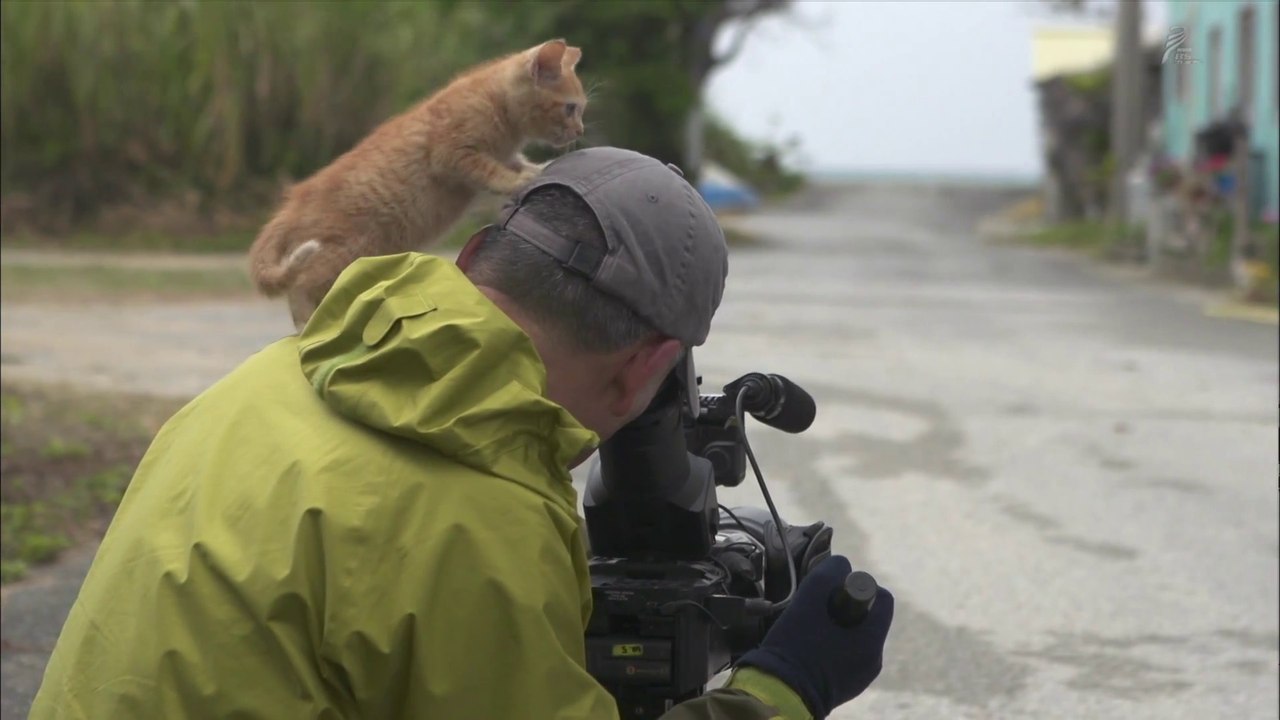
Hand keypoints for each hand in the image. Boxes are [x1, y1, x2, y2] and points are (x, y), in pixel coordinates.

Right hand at [735, 555, 893, 718]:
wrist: (777, 692)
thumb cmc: (795, 644)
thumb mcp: (810, 597)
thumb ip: (830, 572)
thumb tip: (842, 564)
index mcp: (872, 641)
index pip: (882, 598)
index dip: (860, 586)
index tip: (834, 590)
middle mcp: (873, 661)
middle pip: (866, 618)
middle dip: (843, 607)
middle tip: (816, 609)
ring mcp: (858, 677)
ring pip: (853, 637)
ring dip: (834, 626)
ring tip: (807, 629)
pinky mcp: (842, 687)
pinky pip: (843, 656)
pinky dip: (829, 646)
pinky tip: (806, 647)